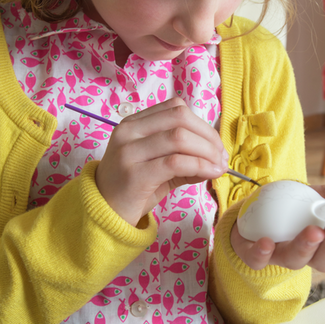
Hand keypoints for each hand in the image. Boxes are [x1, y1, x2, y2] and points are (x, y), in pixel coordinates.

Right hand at [94, 97, 228, 225]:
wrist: (103, 214)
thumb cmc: (132, 189)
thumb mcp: (159, 167)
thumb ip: (185, 157)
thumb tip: (218, 157)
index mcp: (133, 123)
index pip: (175, 109)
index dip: (202, 124)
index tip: (216, 146)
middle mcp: (128, 131)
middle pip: (180, 118)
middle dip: (208, 137)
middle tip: (221, 158)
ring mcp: (128, 152)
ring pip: (179, 138)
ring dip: (207, 152)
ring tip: (218, 168)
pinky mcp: (134, 174)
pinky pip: (175, 162)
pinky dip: (199, 166)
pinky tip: (209, 174)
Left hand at [229, 170, 324, 273]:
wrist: (259, 211)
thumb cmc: (298, 209)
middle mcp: (308, 254)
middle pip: (324, 260)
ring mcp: (281, 256)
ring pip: (295, 260)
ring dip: (305, 247)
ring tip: (313, 232)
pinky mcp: (255, 255)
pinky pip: (258, 259)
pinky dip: (262, 252)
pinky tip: (266, 242)